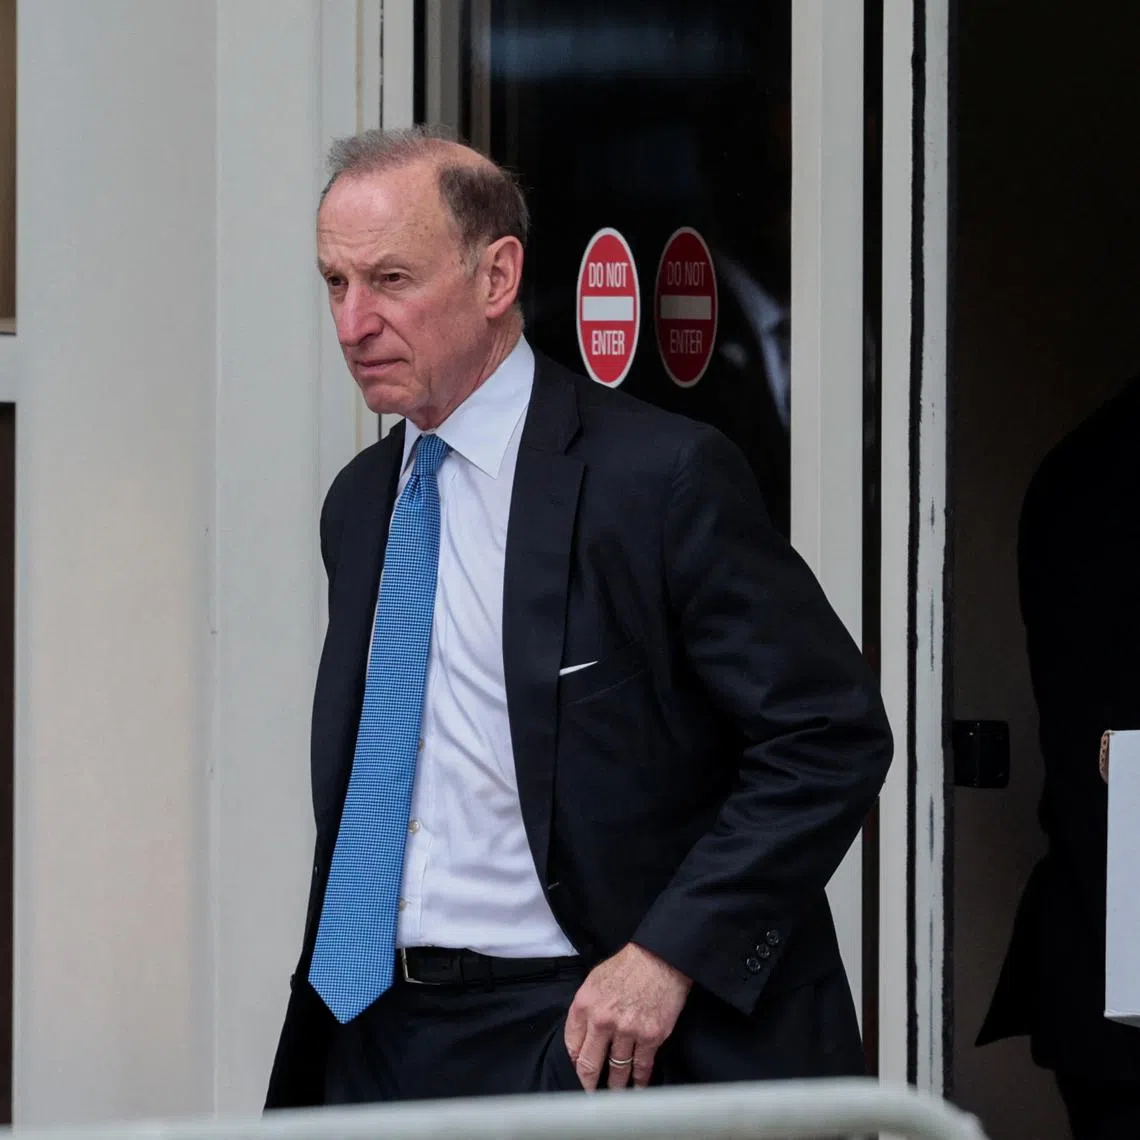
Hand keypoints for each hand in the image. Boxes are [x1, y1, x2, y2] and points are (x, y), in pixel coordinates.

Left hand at [564, 942, 691, 1090]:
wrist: (660, 958)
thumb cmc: (627, 966)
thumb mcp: (595, 980)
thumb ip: (585, 1009)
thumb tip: (581, 1037)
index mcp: (585, 1004)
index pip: (571, 1045)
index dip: (574, 1062)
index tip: (578, 1072)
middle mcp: (602, 1020)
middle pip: (589, 1064)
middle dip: (588, 1084)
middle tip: (589, 1096)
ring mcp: (627, 1030)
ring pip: (616, 1070)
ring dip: (615, 1086)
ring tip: (614, 1095)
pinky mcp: (650, 1037)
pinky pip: (641, 1066)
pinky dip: (639, 1080)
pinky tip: (637, 1087)